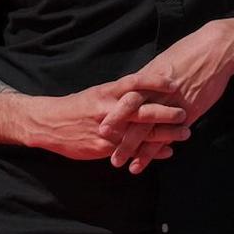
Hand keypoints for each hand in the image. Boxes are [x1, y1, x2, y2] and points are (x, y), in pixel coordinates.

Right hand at [27, 79, 189, 163]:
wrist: (48, 124)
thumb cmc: (79, 106)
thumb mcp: (100, 93)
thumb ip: (122, 92)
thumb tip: (150, 86)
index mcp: (107, 92)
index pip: (135, 82)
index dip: (155, 82)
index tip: (175, 83)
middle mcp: (108, 109)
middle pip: (142, 109)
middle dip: (166, 112)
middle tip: (184, 112)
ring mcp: (106, 130)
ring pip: (140, 132)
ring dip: (165, 134)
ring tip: (185, 133)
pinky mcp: (102, 147)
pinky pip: (131, 150)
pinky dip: (151, 151)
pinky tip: (168, 151)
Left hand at [100, 20, 233, 172]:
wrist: (215, 49)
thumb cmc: (188, 52)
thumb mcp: (162, 62)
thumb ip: (148, 79)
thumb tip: (133, 89)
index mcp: (148, 79)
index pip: (125, 102)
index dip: (112, 118)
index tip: (100, 132)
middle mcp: (158, 93)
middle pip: (134, 119)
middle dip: (120, 139)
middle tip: (109, 155)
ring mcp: (175, 103)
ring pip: (152, 130)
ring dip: (138, 150)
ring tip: (128, 166)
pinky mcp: (191, 110)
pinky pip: (173, 133)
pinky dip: (163, 148)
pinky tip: (156, 159)